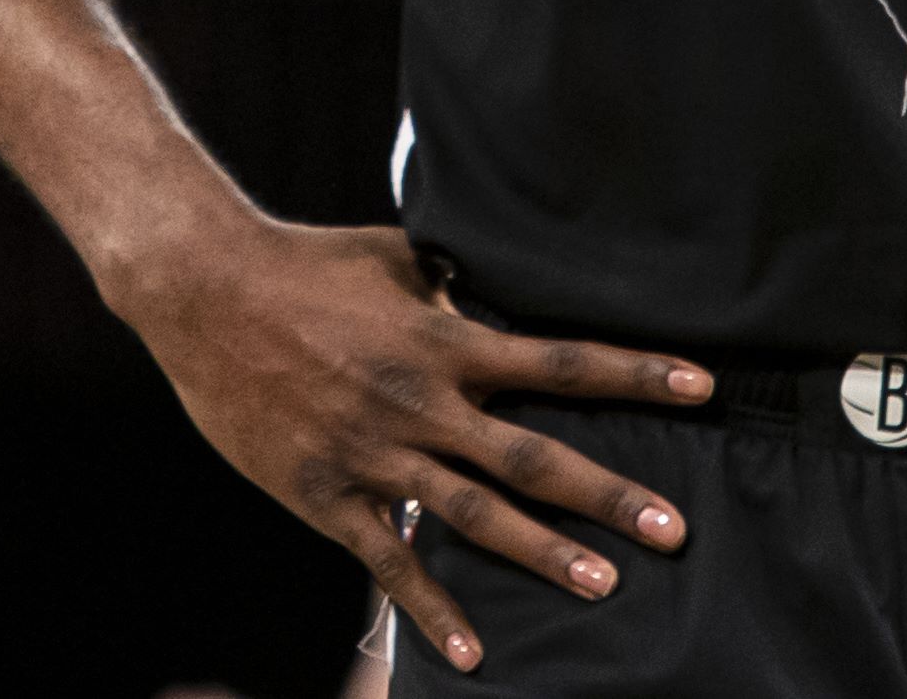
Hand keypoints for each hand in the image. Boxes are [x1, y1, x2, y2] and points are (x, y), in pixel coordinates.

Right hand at [107, 216, 710, 674]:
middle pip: (532, 457)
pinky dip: (432, 609)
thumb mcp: (392, 255)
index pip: (561, 361)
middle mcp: (421, 401)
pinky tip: (473, 651)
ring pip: (474, 516)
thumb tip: (494, 282)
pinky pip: (389, 559)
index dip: (635, 375)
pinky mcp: (326, 493)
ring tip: (604, 586)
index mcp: (444, 339)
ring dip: (543, 554)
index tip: (702, 389)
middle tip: (676, 529)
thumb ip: (450, 281)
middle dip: (608, 494)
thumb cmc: (303, 260)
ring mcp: (375, 452)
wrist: (204, 290)